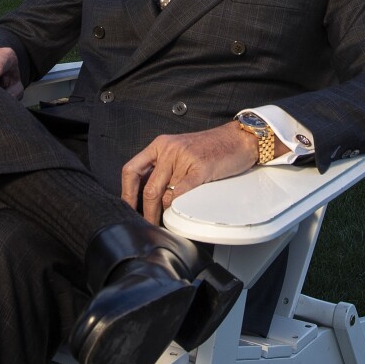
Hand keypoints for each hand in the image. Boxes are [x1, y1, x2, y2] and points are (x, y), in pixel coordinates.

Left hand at [121, 121, 261, 225]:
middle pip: (148, 189)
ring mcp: (184, 158)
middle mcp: (169, 149)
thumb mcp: (178, 151)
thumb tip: (146, 196)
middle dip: (147, 213)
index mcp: (159, 144)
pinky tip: (180, 211)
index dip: (126, 193)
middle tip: (149, 225)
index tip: (127, 209)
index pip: (131, 170)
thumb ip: (162, 168)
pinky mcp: (201, 169)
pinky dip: (178, 207)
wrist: (238, 139)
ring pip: (165, 195)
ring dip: (164, 213)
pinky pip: (182, 194)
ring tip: (166, 221)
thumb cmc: (210, 148)